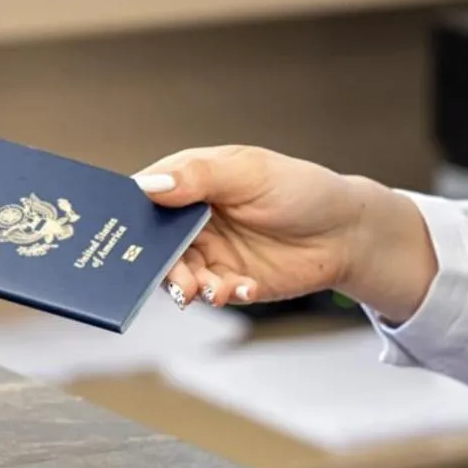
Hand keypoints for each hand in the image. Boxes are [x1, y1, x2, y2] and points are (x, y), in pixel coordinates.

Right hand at [133, 145, 437, 322]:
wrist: (347, 233)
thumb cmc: (301, 189)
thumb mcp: (251, 173)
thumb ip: (200, 177)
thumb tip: (149, 185)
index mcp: (190, 181)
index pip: (143, 195)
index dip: (127, 213)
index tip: (120, 233)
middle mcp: (192, 219)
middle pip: (152, 242)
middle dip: (157, 262)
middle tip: (175, 275)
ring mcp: (209, 252)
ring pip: (176, 273)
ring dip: (188, 284)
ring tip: (212, 289)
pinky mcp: (228, 281)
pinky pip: (209, 293)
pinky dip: (221, 294)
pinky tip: (244, 288)